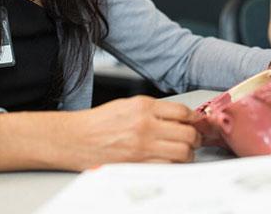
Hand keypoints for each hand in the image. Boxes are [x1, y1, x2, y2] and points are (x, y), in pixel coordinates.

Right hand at [63, 96, 200, 168]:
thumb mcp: (127, 105)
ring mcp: (143, 146)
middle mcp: (146, 125)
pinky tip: (170, 161)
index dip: (194, 119)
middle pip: (187, 133)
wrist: (75, 139)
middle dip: (195, 138)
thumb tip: (179, 116)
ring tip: (184, 152)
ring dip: (188, 153)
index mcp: (143, 106)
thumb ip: (153, 110)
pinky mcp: (138, 164)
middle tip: (194, 139)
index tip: (196, 123)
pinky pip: (167, 166)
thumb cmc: (98, 123)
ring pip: (182, 152)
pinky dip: (174, 165)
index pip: (182, 112)